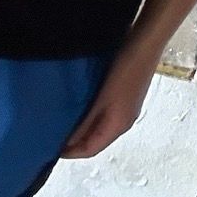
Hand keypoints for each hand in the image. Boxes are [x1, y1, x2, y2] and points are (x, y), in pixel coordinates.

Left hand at [60, 39, 158, 158]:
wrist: (146, 43)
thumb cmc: (126, 70)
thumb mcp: (102, 98)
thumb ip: (86, 122)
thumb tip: (68, 142)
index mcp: (119, 126)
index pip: (91, 150)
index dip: (70, 152)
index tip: (49, 147)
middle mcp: (124, 121)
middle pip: (96, 140)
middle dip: (76, 141)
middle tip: (53, 133)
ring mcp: (126, 108)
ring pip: (100, 127)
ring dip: (83, 127)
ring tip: (63, 119)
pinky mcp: (126, 95)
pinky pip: (105, 114)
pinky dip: (91, 115)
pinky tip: (81, 104)